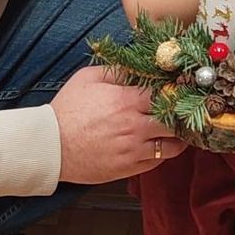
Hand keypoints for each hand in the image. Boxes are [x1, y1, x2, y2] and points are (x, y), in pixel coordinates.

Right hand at [51, 68, 184, 184]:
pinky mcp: (129, 167)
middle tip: (184, 111)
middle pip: (176, 121)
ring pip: (173, 145)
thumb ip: (117, 71)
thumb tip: (140, 67)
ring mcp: (134, 149)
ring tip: (175, 130)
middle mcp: (135, 126)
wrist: (51, 146)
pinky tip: (159, 144)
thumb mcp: (88, 78)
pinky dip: (162, 152)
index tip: (179, 89)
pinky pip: (158, 161)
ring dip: (178, 137)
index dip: (176, 90)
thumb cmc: (67, 109)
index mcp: (126, 101)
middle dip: (183, 114)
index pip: (167, 94)